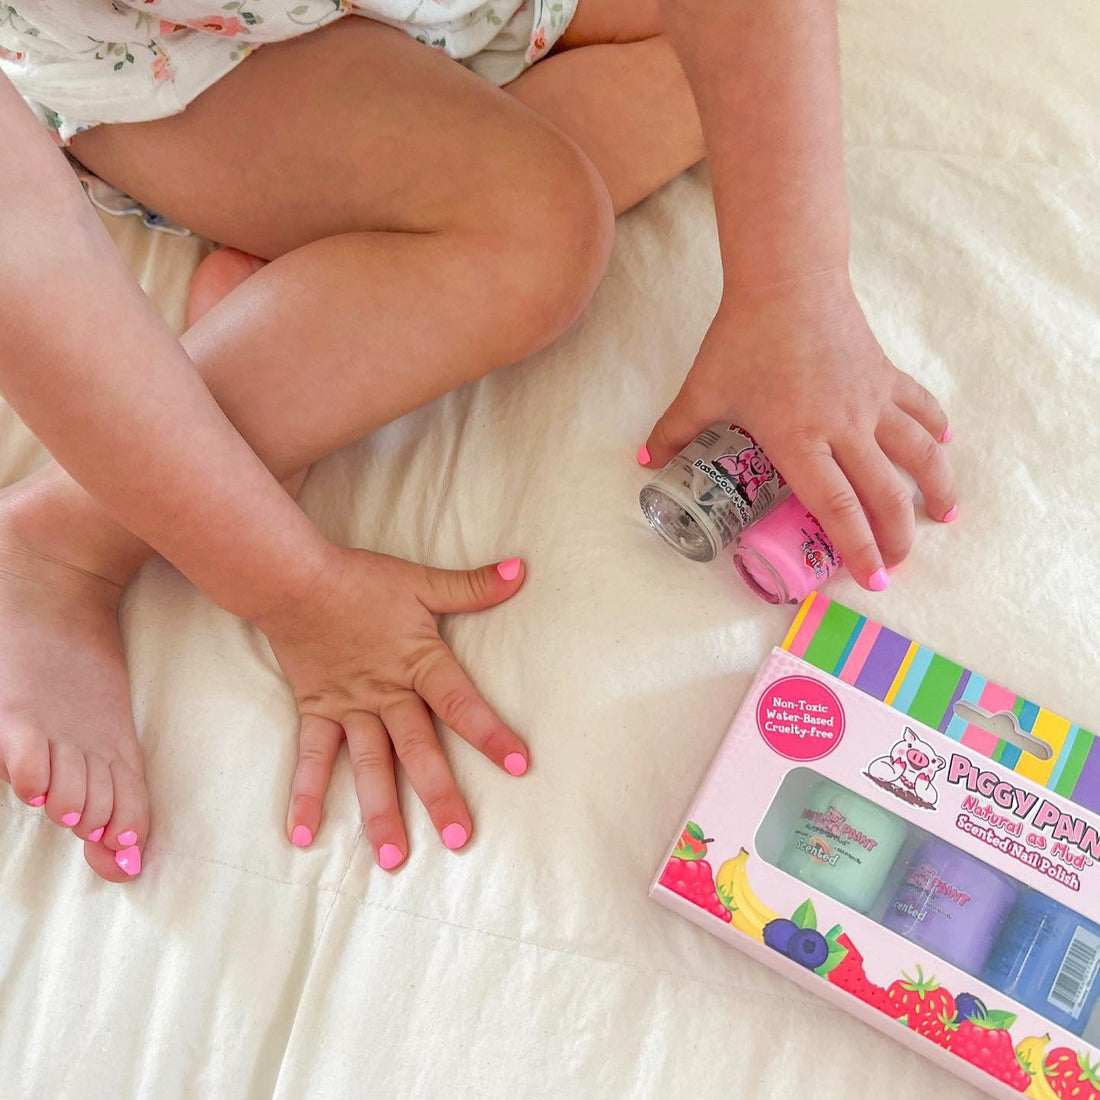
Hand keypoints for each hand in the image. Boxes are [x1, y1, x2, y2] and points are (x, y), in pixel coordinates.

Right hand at [253, 546, 527, 867]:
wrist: (293, 580)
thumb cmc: (361, 580)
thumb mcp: (420, 581)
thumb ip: (471, 586)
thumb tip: (519, 571)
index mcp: (418, 663)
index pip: (461, 703)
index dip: (490, 733)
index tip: (520, 765)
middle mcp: (386, 694)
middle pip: (417, 749)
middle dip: (439, 794)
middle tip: (460, 839)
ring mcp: (350, 708)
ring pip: (368, 766)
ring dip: (380, 812)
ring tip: (394, 860)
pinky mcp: (317, 711)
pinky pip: (311, 758)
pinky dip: (305, 795)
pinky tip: (304, 837)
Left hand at [643, 272, 954, 587]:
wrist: (787, 279)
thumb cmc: (744, 337)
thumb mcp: (702, 389)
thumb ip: (674, 431)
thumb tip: (645, 461)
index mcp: (800, 441)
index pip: (837, 509)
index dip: (858, 549)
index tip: (871, 579)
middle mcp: (845, 428)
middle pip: (884, 494)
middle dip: (896, 537)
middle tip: (897, 565)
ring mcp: (872, 401)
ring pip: (919, 454)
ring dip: (937, 487)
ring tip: (945, 516)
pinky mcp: (886, 374)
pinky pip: (920, 407)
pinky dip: (935, 427)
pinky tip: (945, 443)